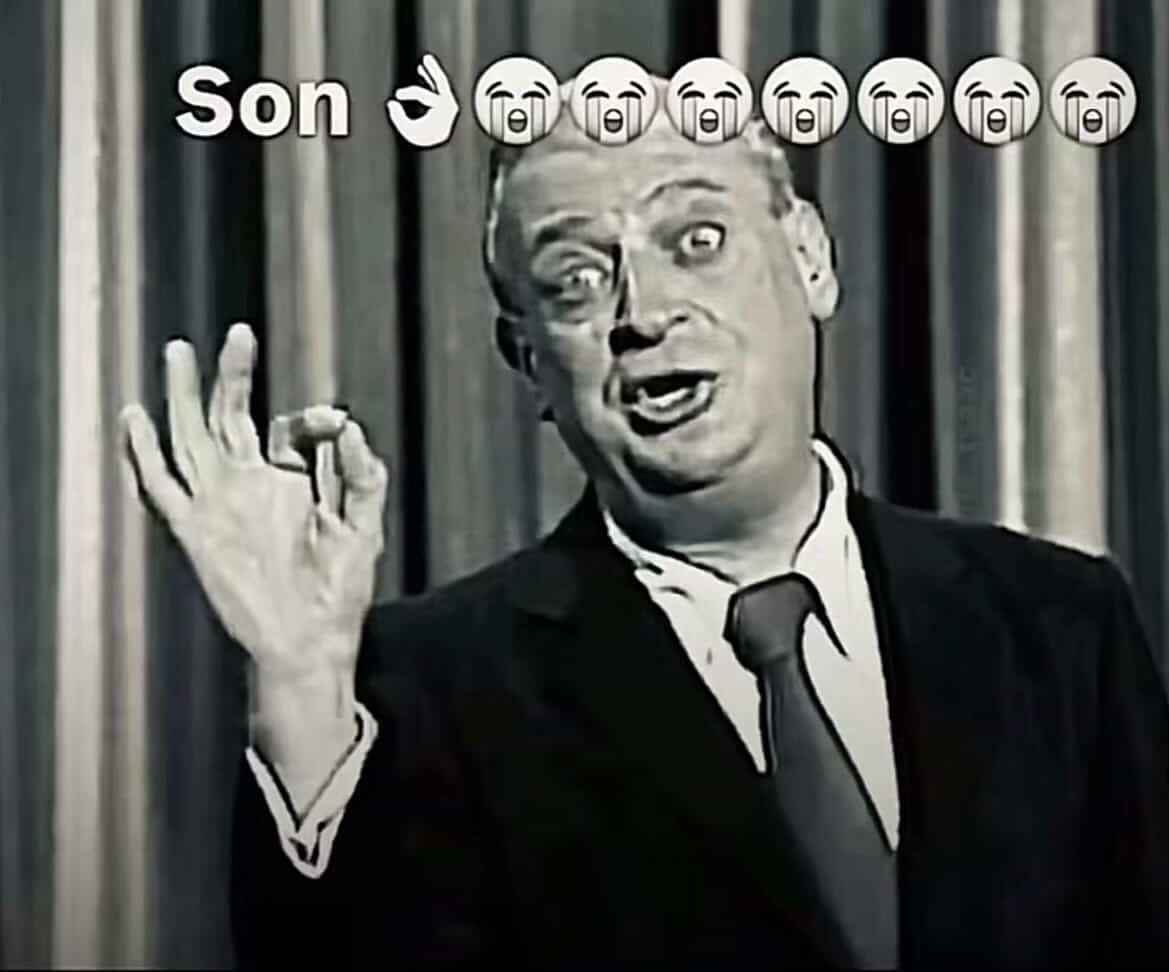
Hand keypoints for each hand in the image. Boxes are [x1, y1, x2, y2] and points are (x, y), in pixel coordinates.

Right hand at [120, 323, 387, 684]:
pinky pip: (161, 487)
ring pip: (192, 438)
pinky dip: (145, 454)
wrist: (309, 643)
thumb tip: (349, 426)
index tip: (335, 420)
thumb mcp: (364, 527)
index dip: (314, 419)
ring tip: (179, 352)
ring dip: (184, 396)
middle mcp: (251, 488)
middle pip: (231, 418)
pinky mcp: (194, 532)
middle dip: (232, 375)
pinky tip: (135, 418)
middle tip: (240, 335)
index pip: (291, 431)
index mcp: (291, 483)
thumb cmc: (340, 591)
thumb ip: (363, 475)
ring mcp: (220, 506)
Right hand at [386, 52, 459, 146]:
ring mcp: (449, 103)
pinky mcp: (447, 102)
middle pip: (442, 83)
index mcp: (442, 112)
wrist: (437, 143)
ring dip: (433, 70)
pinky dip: (431, 78)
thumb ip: (398, 118)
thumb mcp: (410, 131)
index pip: (425, 96)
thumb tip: (391, 104)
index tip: (397, 96)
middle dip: (433, 70)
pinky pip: (439, 86)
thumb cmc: (425, 137)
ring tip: (426, 59)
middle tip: (427, 58)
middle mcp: (448, 106)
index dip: (410, 93)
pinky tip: (423, 71)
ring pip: (441, 82)